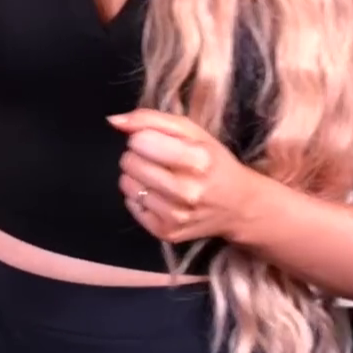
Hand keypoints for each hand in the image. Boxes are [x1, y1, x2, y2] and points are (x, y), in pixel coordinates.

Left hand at [109, 109, 269, 244]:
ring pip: (127, 184)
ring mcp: (177, 216)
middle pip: (130, 163)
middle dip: (137, 156)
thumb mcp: (191, 131)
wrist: (239, 206)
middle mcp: (188, 191)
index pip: (140, 141)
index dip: (142, 137)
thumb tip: (113, 121)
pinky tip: (160, 195)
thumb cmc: (213, 161)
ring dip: (137, 177)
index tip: (156, 142)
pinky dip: (139, 197)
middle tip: (158, 161)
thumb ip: (150, 119)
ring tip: (159, 177)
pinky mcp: (167, 233)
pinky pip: (131, 205)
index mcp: (198, 159)